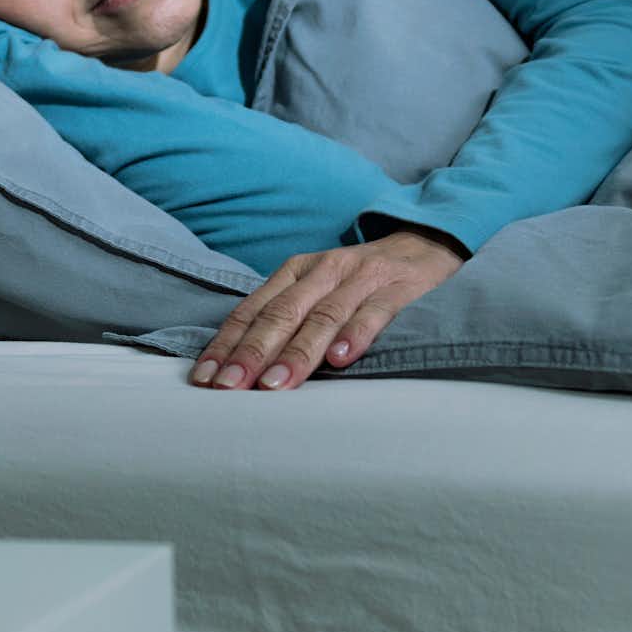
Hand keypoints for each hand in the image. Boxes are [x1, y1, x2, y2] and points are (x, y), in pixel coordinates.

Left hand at [191, 229, 466, 390]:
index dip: (227, 344)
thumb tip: (239, 367)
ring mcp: (361, 278)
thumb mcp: (317, 288)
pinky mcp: (398, 288)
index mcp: (294, 272)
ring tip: (276, 385)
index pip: (252, 310)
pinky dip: (356, 335)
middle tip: (230, 388)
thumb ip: (285, 320)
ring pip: (323, 316)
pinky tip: (340, 360)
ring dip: (297, 352)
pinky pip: (374, 312)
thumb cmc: (360, 280)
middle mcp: (322, 271)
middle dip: (252, 353)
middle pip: (281, 314)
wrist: (425, 243)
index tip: (205, 380)